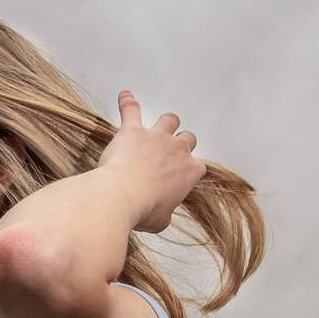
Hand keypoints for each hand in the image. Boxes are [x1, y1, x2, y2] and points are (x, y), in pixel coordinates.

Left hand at [97, 90, 205, 234]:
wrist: (121, 196)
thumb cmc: (141, 210)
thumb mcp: (160, 221)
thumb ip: (165, 213)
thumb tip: (160, 216)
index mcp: (189, 171)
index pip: (197, 166)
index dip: (186, 171)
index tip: (176, 179)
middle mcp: (177, 149)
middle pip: (187, 138)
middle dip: (181, 143)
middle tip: (169, 152)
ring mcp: (156, 137)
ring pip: (169, 119)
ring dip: (165, 122)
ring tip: (157, 126)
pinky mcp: (133, 130)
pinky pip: (131, 109)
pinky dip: (127, 101)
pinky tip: (124, 95)